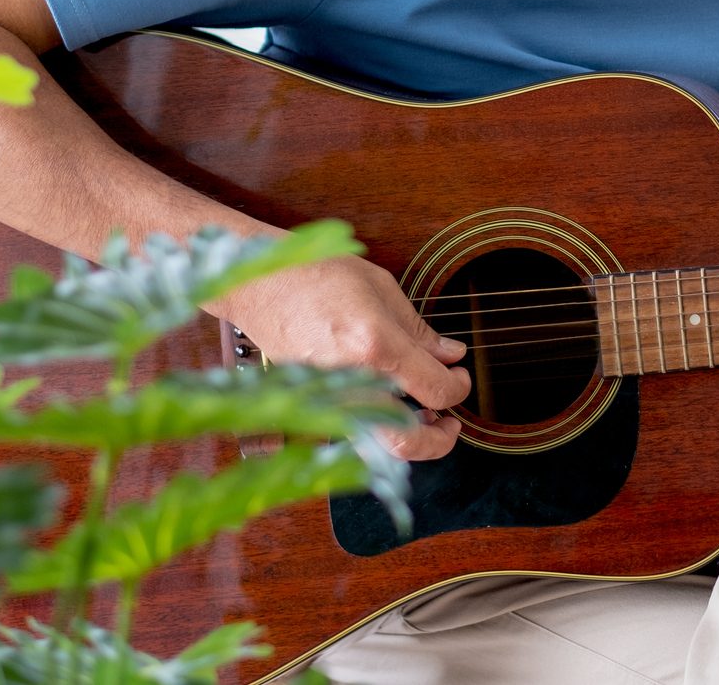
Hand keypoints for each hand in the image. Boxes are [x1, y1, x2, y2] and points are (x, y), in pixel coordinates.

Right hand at [215, 254, 472, 459]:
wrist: (258, 283)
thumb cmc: (315, 274)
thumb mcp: (381, 288)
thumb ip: (419, 330)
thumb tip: (450, 355)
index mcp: (376, 346)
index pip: (436, 391)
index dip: (458, 387)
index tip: (460, 376)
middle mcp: (353, 380)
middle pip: (406, 442)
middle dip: (438, 441)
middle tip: (451, 423)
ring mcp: (328, 399)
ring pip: (377, 445)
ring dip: (408, 438)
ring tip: (423, 416)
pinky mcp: (311, 404)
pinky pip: (354, 430)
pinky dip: (378, 427)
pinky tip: (388, 406)